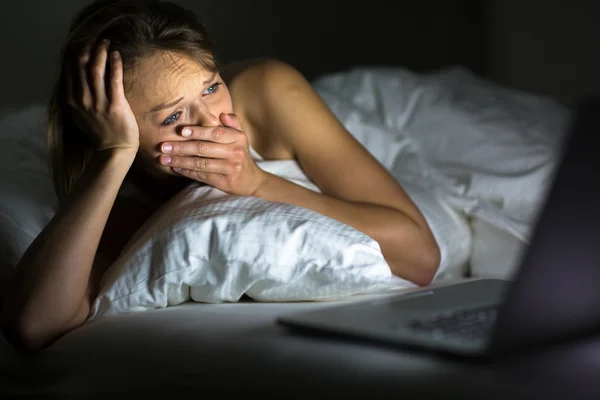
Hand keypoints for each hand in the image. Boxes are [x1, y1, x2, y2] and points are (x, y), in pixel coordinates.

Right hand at [67, 38, 139, 152]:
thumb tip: (74, 81)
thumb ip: (75, 99)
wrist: (114, 150)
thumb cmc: (100, 133)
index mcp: (72, 101)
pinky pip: (114, 79)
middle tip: (96, 39)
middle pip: (82, 66)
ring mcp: (99, 103)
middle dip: (89, 48)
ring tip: (106, 42)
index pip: (70, 71)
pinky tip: (116, 54)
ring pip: (97, 69)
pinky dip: (115, 64)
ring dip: (101, 52)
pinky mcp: (116, 105)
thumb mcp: (80, 116)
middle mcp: (83, 100)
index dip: (77, 54)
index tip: (84, 44)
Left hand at [159, 113, 266, 195]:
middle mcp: (235, 152)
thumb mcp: (240, 137)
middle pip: (204, 149)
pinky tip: (175, 168)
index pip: (215, 133)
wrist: (251, 180)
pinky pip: (202, 176)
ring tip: (163, 158)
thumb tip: (223, 114)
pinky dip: (187, 172)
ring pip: (200, 163)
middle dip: (181, 147)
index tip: (181, 131)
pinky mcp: (225, 182)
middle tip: (163, 146)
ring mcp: (231, 168)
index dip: (198, 132)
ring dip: (180, 161)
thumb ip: (233, 124)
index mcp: (238, 138)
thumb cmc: (240, 154)